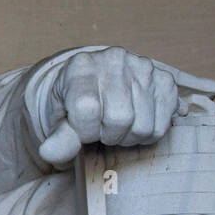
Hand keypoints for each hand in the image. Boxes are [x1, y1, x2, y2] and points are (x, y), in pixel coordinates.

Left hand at [36, 47, 214, 165]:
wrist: (93, 82)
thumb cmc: (73, 102)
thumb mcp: (59, 118)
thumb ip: (58, 137)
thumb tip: (50, 154)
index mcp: (81, 66)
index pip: (87, 109)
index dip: (84, 131)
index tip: (81, 130)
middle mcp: (114, 60)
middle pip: (120, 119)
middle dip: (108, 135)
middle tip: (100, 129)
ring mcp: (143, 67)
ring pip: (143, 127)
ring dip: (128, 136)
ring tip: (117, 125)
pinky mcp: (165, 80)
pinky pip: (162, 125)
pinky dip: (147, 133)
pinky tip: (135, 121)